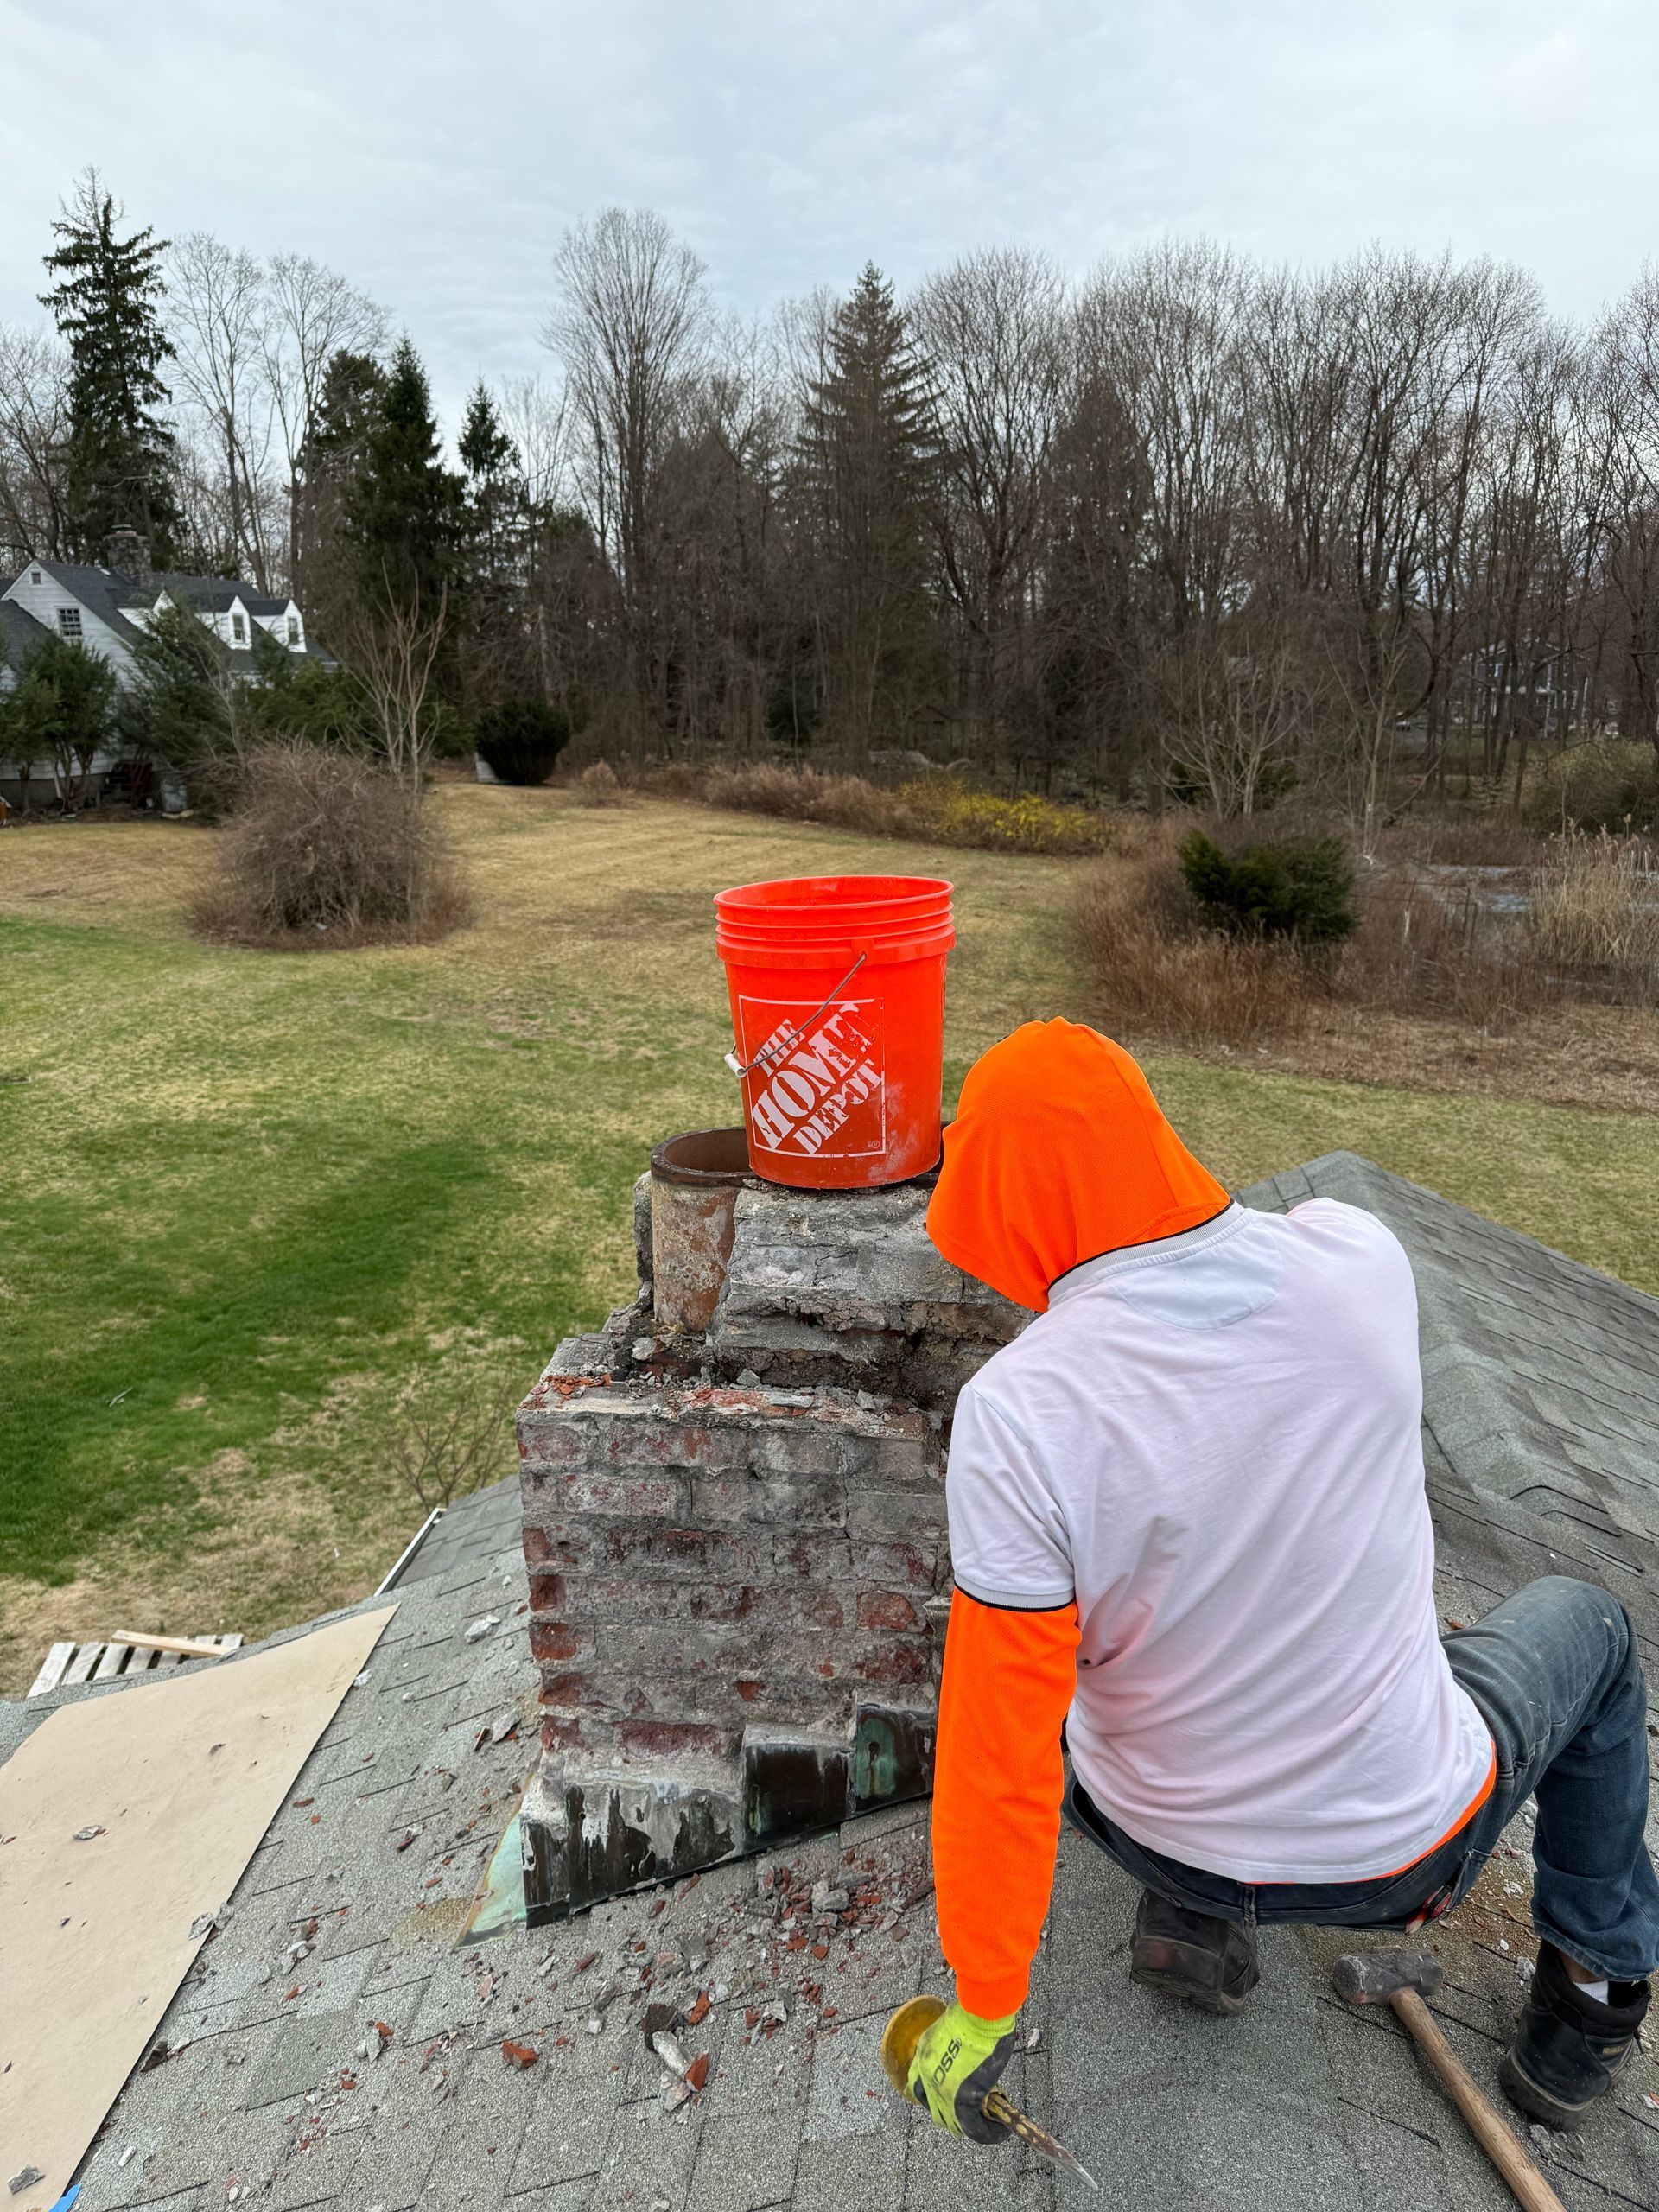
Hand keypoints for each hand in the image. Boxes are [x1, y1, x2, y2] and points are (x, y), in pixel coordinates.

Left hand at [905, 1999, 1017, 2141]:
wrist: (981, 2012)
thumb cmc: (974, 2012)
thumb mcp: (953, 2028)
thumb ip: (953, 2046)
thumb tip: (967, 2055)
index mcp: (924, 2055)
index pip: (918, 2087)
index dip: (934, 2098)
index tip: (948, 2101)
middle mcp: (927, 2075)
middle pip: (934, 2109)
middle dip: (951, 2116)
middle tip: (971, 2115)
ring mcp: (942, 2089)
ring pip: (952, 2123)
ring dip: (969, 2127)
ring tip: (986, 2126)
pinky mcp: (961, 2099)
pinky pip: (973, 2128)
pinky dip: (987, 2134)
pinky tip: (1000, 2132)